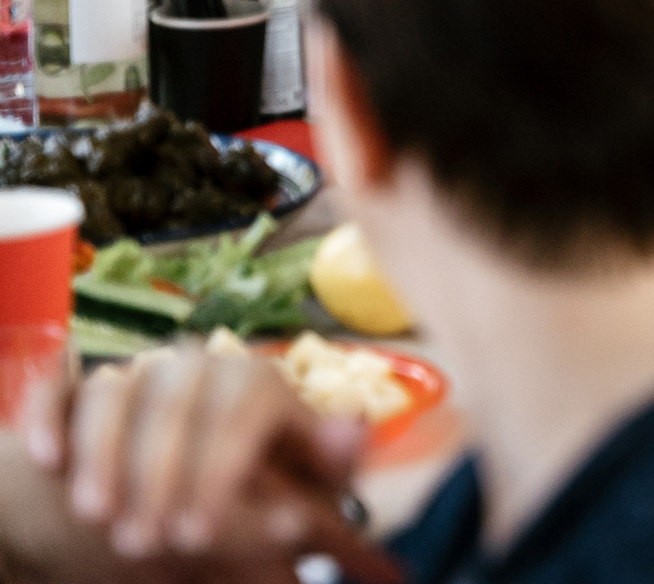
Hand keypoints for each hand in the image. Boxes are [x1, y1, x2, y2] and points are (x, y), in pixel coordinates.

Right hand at [16, 347, 396, 580]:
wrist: (183, 484)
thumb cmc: (254, 484)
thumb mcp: (301, 482)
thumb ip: (325, 460)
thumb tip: (352, 430)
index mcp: (255, 382)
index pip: (242, 405)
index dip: (219, 468)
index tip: (199, 531)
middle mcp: (198, 366)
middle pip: (177, 402)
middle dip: (160, 475)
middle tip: (146, 539)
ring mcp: (138, 375)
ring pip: (117, 393)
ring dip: (105, 453)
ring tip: (98, 514)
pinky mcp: (82, 393)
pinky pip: (62, 391)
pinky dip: (51, 418)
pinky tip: (51, 460)